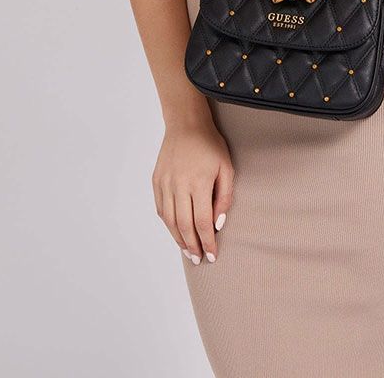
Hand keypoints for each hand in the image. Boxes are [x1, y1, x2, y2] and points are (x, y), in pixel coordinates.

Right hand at [153, 120, 234, 264]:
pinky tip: (176, 231)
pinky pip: (161, 208)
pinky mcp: (156, 180)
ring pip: (170, 220)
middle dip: (192, 246)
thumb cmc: (210, 145)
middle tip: (198, 259)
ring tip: (188, 251)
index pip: (202, 222)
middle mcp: (178, 185)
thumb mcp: (227, 167)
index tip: (212, 255)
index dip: (207, 242)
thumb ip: (225, 197)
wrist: (186, 124)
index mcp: (198, 182)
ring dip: (178, 239)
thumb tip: (218, 223)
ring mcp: (165, 183)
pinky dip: (168, 223)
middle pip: (184, 226)